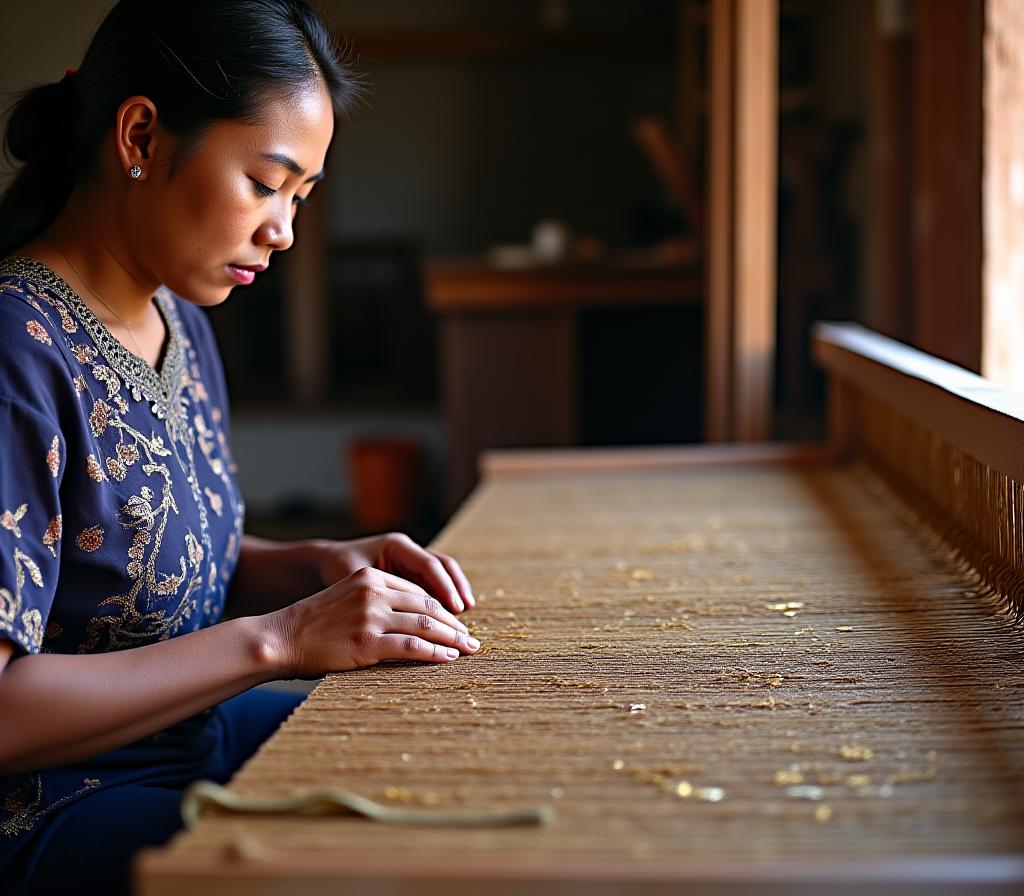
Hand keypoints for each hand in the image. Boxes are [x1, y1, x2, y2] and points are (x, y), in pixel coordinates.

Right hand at [271, 566, 480, 678]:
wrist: (279, 637)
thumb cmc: (311, 625)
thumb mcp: (346, 599)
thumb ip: (376, 603)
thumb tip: (410, 621)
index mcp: (370, 577)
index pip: (417, 592)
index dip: (441, 608)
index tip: (456, 623)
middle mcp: (373, 592)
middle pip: (427, 606)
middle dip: (454, 624)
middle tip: (472, 639)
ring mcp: (371, 616)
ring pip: (426, 625)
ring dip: (452, 639)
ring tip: (468, 649)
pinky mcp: (367, 642)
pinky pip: (412, 647)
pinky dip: (435, 653)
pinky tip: (448, 658)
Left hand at [310, 532, 475, 614]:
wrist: (323, 564)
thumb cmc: (334, 571)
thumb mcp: (351, 581)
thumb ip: (374, 594)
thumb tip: (394, 615)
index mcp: (395, 546)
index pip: (429, 565)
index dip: (445, 587)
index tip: (455, 608)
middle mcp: (406, 550)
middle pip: (441, 566)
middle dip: (456, 588)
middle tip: (465, 610)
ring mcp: (408, 560)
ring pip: (441, 572)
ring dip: (454, 590)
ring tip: (466, 610)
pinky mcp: (408, 572)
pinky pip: (431, 582)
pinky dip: (442, 595)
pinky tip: (449, 613)